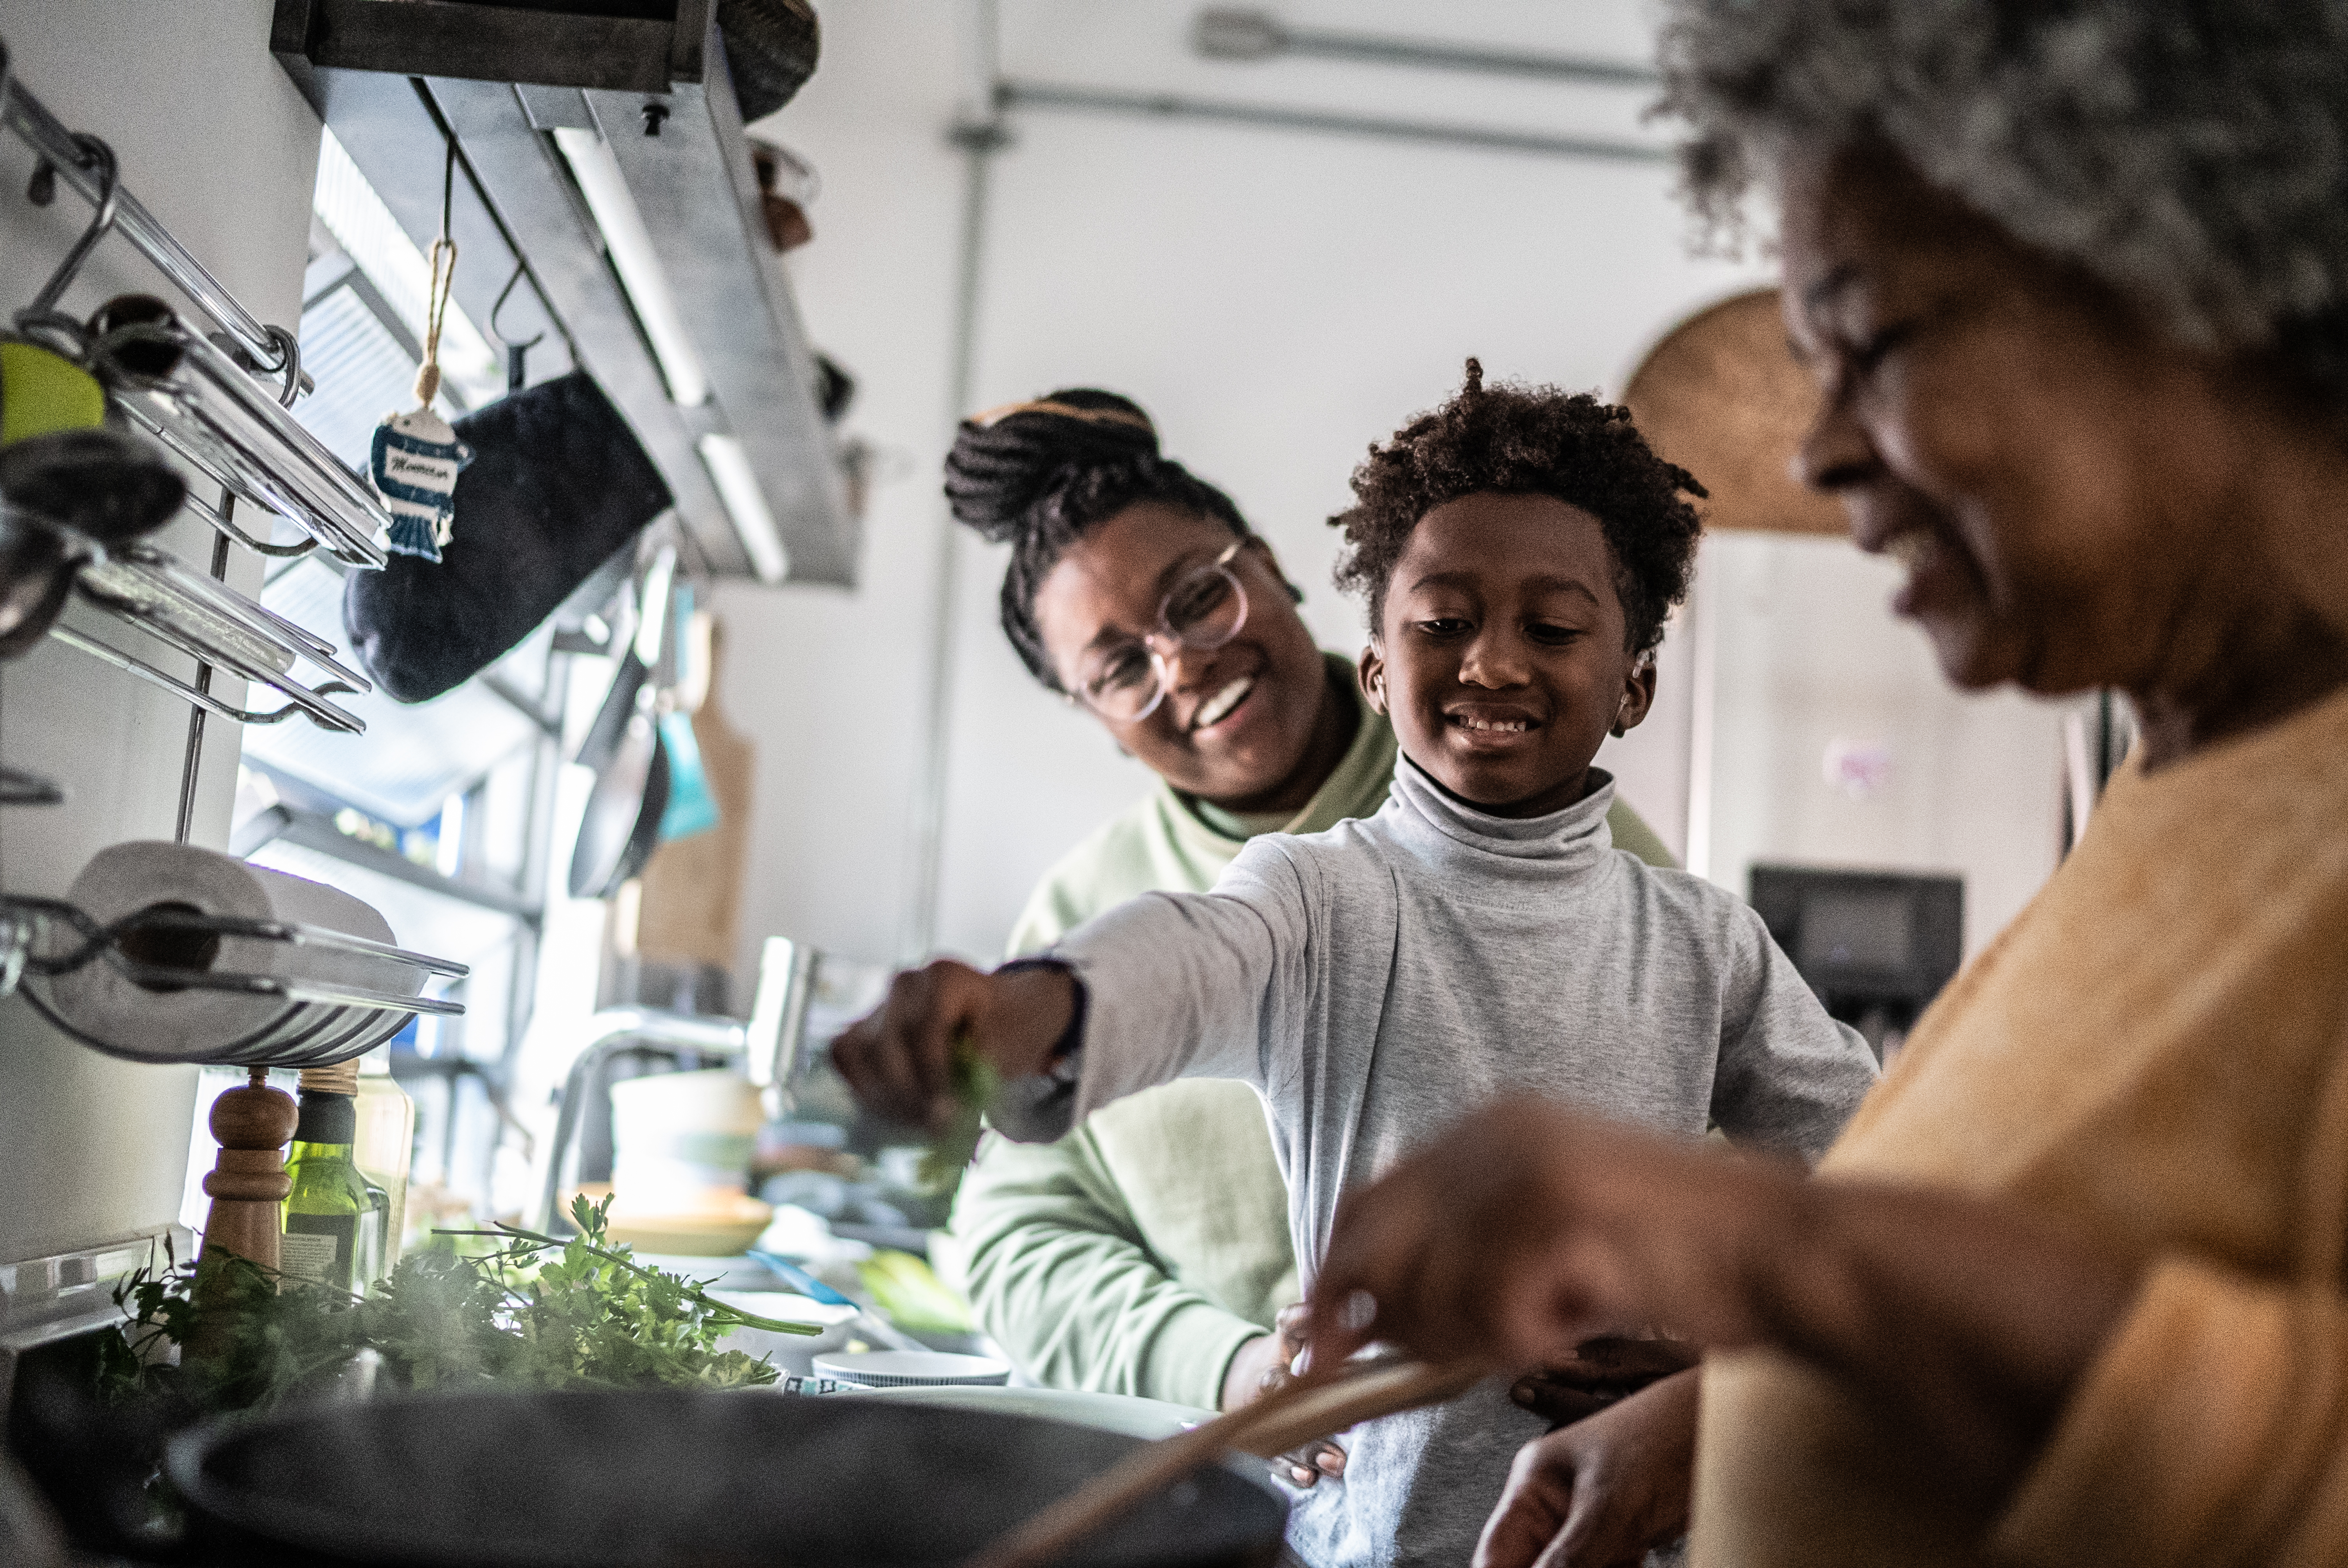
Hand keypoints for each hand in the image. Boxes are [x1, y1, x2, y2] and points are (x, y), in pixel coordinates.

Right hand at [830, 959, 1075, 1131]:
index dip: (932, 1075)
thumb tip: (945, 1106)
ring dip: (885, 1098)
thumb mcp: (1010, 1044)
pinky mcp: (862, 1028)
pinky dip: (865, 1089)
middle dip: (908, 1095)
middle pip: (886, 1044)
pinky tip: (897, 1111)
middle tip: (936, 1128)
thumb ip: (980, 1069)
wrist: (996, 1018)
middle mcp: (905, 985)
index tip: (947, 1114)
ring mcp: (878, 1005)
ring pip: (859, 1053)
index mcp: (945, 976)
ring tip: (919, 1124)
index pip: (925, 1028)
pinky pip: (846, 1059)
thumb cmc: (1006, 1030)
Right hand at [1224, 1304, 1345, 1487]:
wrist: (1251, 1378)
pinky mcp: (1272, 1450)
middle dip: (1310, 1437)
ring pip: (1284, 1449)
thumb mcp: (1287, 1332)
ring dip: (1308, 1457)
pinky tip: (1309, 1479)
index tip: (1314, 1393)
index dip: (1290, 1388)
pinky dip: (1292, 1473)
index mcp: (1270, 1376)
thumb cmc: (1282, 1353)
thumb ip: (1297, 1320)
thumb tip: (1307, 1310)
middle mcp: (1266, 1409)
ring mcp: (1269, 1432)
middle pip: (1284, 1425)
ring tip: (1335, 1464)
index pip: (1274, 1382)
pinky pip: (1279, 1465)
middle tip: (1337, 1450)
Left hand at [1305, 1099, 2142, 1516]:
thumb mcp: (1550, 1240)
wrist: (1783, 1250)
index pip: (1365, 1206)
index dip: (1333, 1282)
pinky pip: (1493, 1318)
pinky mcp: (1556, 1212)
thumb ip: (1461, 1259)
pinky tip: (1581, 1316)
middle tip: (1447, 1354)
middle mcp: (1494, 1132)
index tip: (1313, 1348)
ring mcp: (1522, 1167)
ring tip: (1555, 1317)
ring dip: (1482, 1336)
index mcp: (1490, 1126)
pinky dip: (1531, 1339)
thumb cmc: (1676, 1258)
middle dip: (1385, 1324)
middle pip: (1376, 1249)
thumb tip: (1369, 1318)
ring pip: (1431, 1295)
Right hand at [1477, 1369, 1697, 1567]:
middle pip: (1534, 1565)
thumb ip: (1568, 1558)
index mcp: (1535, 1484)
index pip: (1496, 1554)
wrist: (1734, 1426)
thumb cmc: (1670, 1433)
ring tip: (1617, 1563)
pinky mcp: (1627, 1540)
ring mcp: (1593, 1524)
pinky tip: (1629, 1567)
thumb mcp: (1610, 1504)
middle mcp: (1558, 1506)